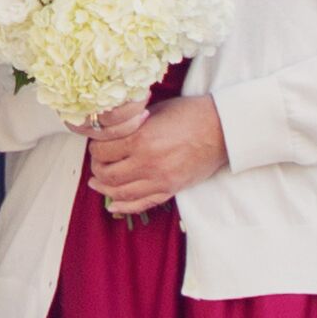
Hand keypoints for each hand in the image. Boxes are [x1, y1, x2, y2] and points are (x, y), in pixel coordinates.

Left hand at [85, 95, 226, 216]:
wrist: (222, 129)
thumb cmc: (190, 114)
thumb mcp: (155, 111)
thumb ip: (132, 125)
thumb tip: (111, 132)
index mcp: (140, 139)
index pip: (102, 151)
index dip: (94, 148)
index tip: (96, 145)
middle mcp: (147, 163)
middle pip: (107, 175)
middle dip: (97, 169)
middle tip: (97, 163)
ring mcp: (159, 180)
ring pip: (120, 193)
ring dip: (105, 189)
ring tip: (97, 183)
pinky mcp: (170, 189)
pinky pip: (142, 204)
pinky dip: (124, 206)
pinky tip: (113, 204)